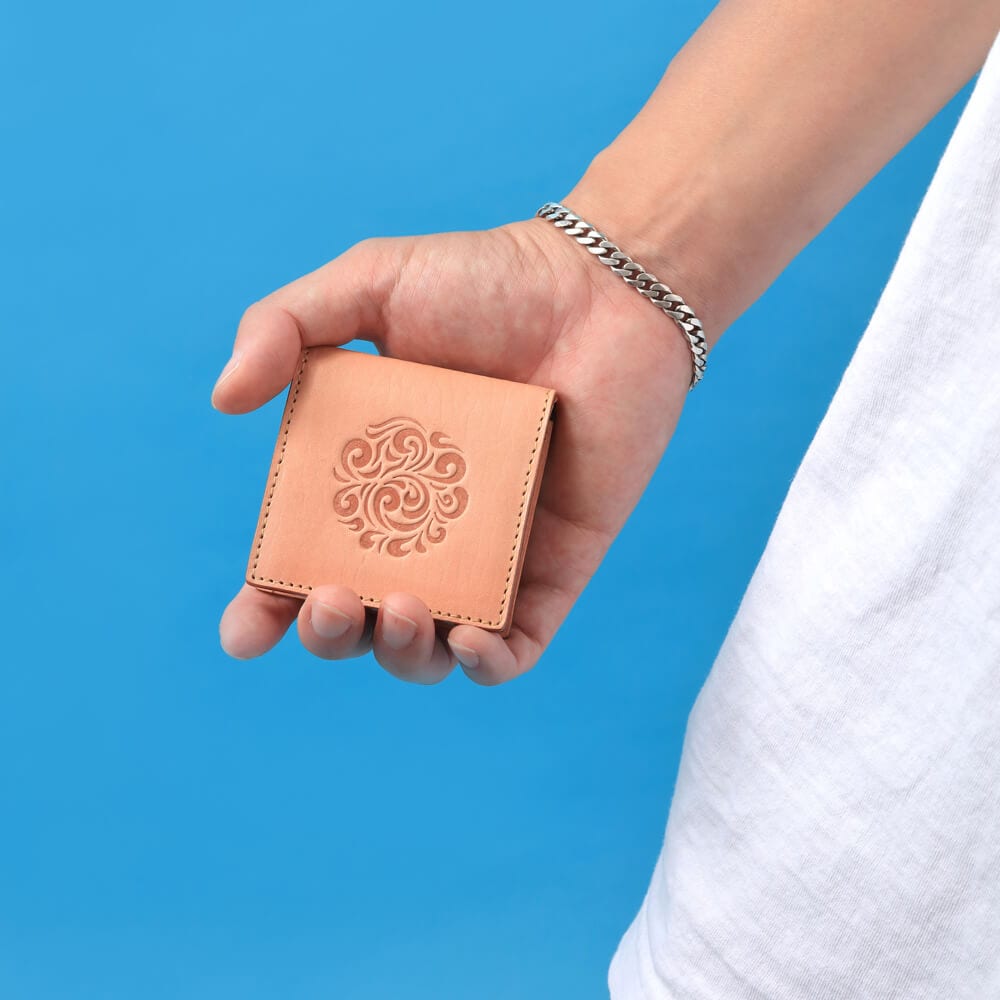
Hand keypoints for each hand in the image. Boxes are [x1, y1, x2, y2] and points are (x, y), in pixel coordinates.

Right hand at [213, 215, 694, 683]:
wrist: (602, 290)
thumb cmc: (490, 281)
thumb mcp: (371, 283)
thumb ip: (285, 324)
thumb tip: (223, 400)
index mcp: (365, 479)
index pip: (301, 561)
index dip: (263, 609)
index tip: (245, 632)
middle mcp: (418, 529)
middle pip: (357, 618)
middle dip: (329, 635)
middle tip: (331, 598)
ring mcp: (484, 555)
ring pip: (428, 647)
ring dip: (399, 653)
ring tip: (397, 608)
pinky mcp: (552, 569)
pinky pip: (518, 647)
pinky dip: (487, 665)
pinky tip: (469, 640)